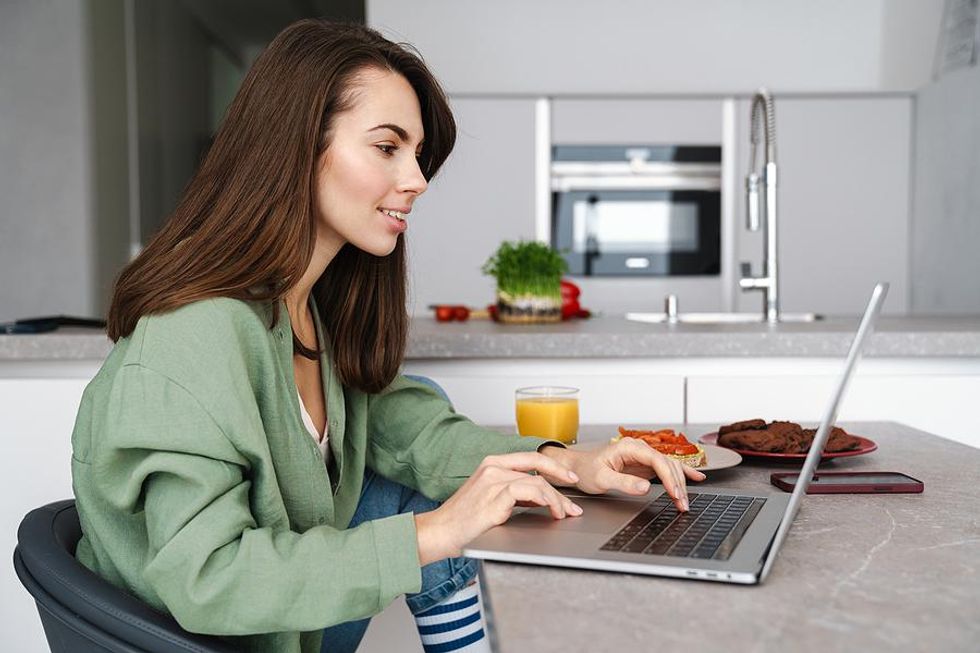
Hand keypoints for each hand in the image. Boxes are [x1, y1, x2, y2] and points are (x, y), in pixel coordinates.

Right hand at [414, 452, 581, 564]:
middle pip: (538, 468)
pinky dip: (545, 500)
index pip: (531, 457)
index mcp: (491, 464)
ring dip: (556, 500)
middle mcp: (493, 467)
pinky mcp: (495, 495)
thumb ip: (514, 493)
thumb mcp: (491, 500)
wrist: (440, 532)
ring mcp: (494, 479)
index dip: (554, 466)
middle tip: (573, 506)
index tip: (570, 478)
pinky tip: (550, 510)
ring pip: (538, 482)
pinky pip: (530, 491)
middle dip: (561, 486)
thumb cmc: (463, 521)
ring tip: (563, 514)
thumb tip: (540, 497)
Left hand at [540, 439, 705, 511]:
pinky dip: (682, 473)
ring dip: (680, 484)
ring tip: (684, 502)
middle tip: (682, 505)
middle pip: (667, 465)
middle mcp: (639, 448)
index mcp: (629, 447)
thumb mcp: (601, 479)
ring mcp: (643, 456)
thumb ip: (623, 483)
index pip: (658, 461)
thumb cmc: (585, 471)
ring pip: (669, 467)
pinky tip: (696, 478)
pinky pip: (666, 468)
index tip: (676, 494)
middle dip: (678, 485)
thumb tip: (645, 487)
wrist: (577, 468)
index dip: (670, 478)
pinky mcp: (644, 464)